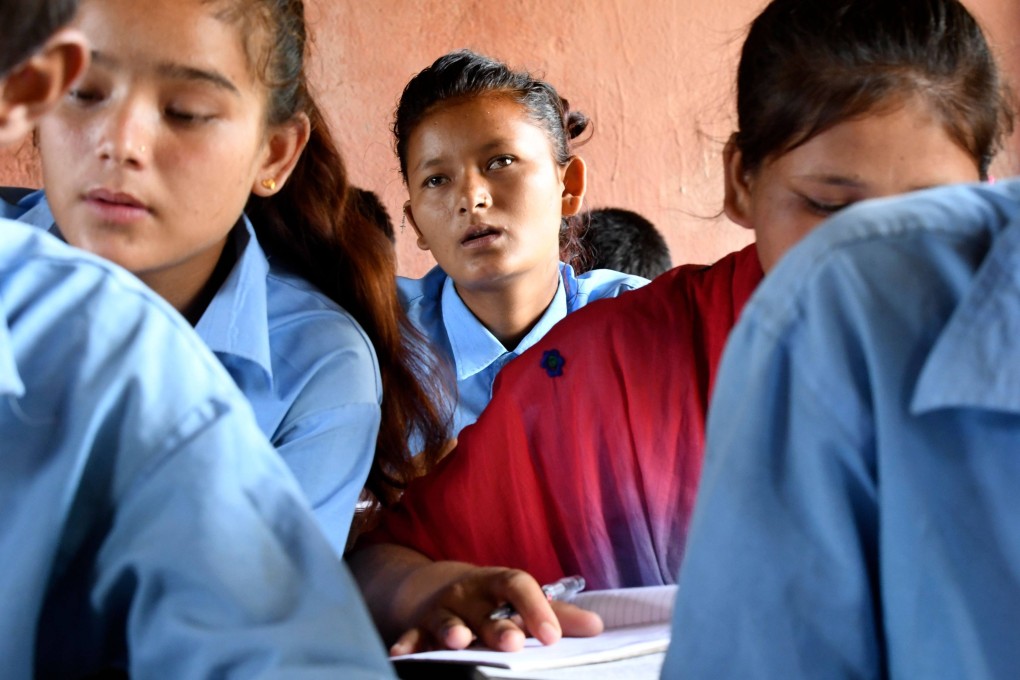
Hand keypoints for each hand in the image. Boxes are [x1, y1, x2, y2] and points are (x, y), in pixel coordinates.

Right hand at [389, 567, 603, 654]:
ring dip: (451, 630)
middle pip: (484, 609)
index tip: (552, 636)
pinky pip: (412, 635)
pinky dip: (406, 644)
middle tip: (512, 643)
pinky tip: (402, 655)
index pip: (518, 585)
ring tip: (458, 641)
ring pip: (447, 619)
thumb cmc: (493, 600)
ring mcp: (443, 609)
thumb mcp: (522, 600)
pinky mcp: (419, 627)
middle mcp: (470, 593)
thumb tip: (598, 627)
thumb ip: (558, 615)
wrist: (443, 589)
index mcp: (498, 583)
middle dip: (496, 626)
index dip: (535, 608)